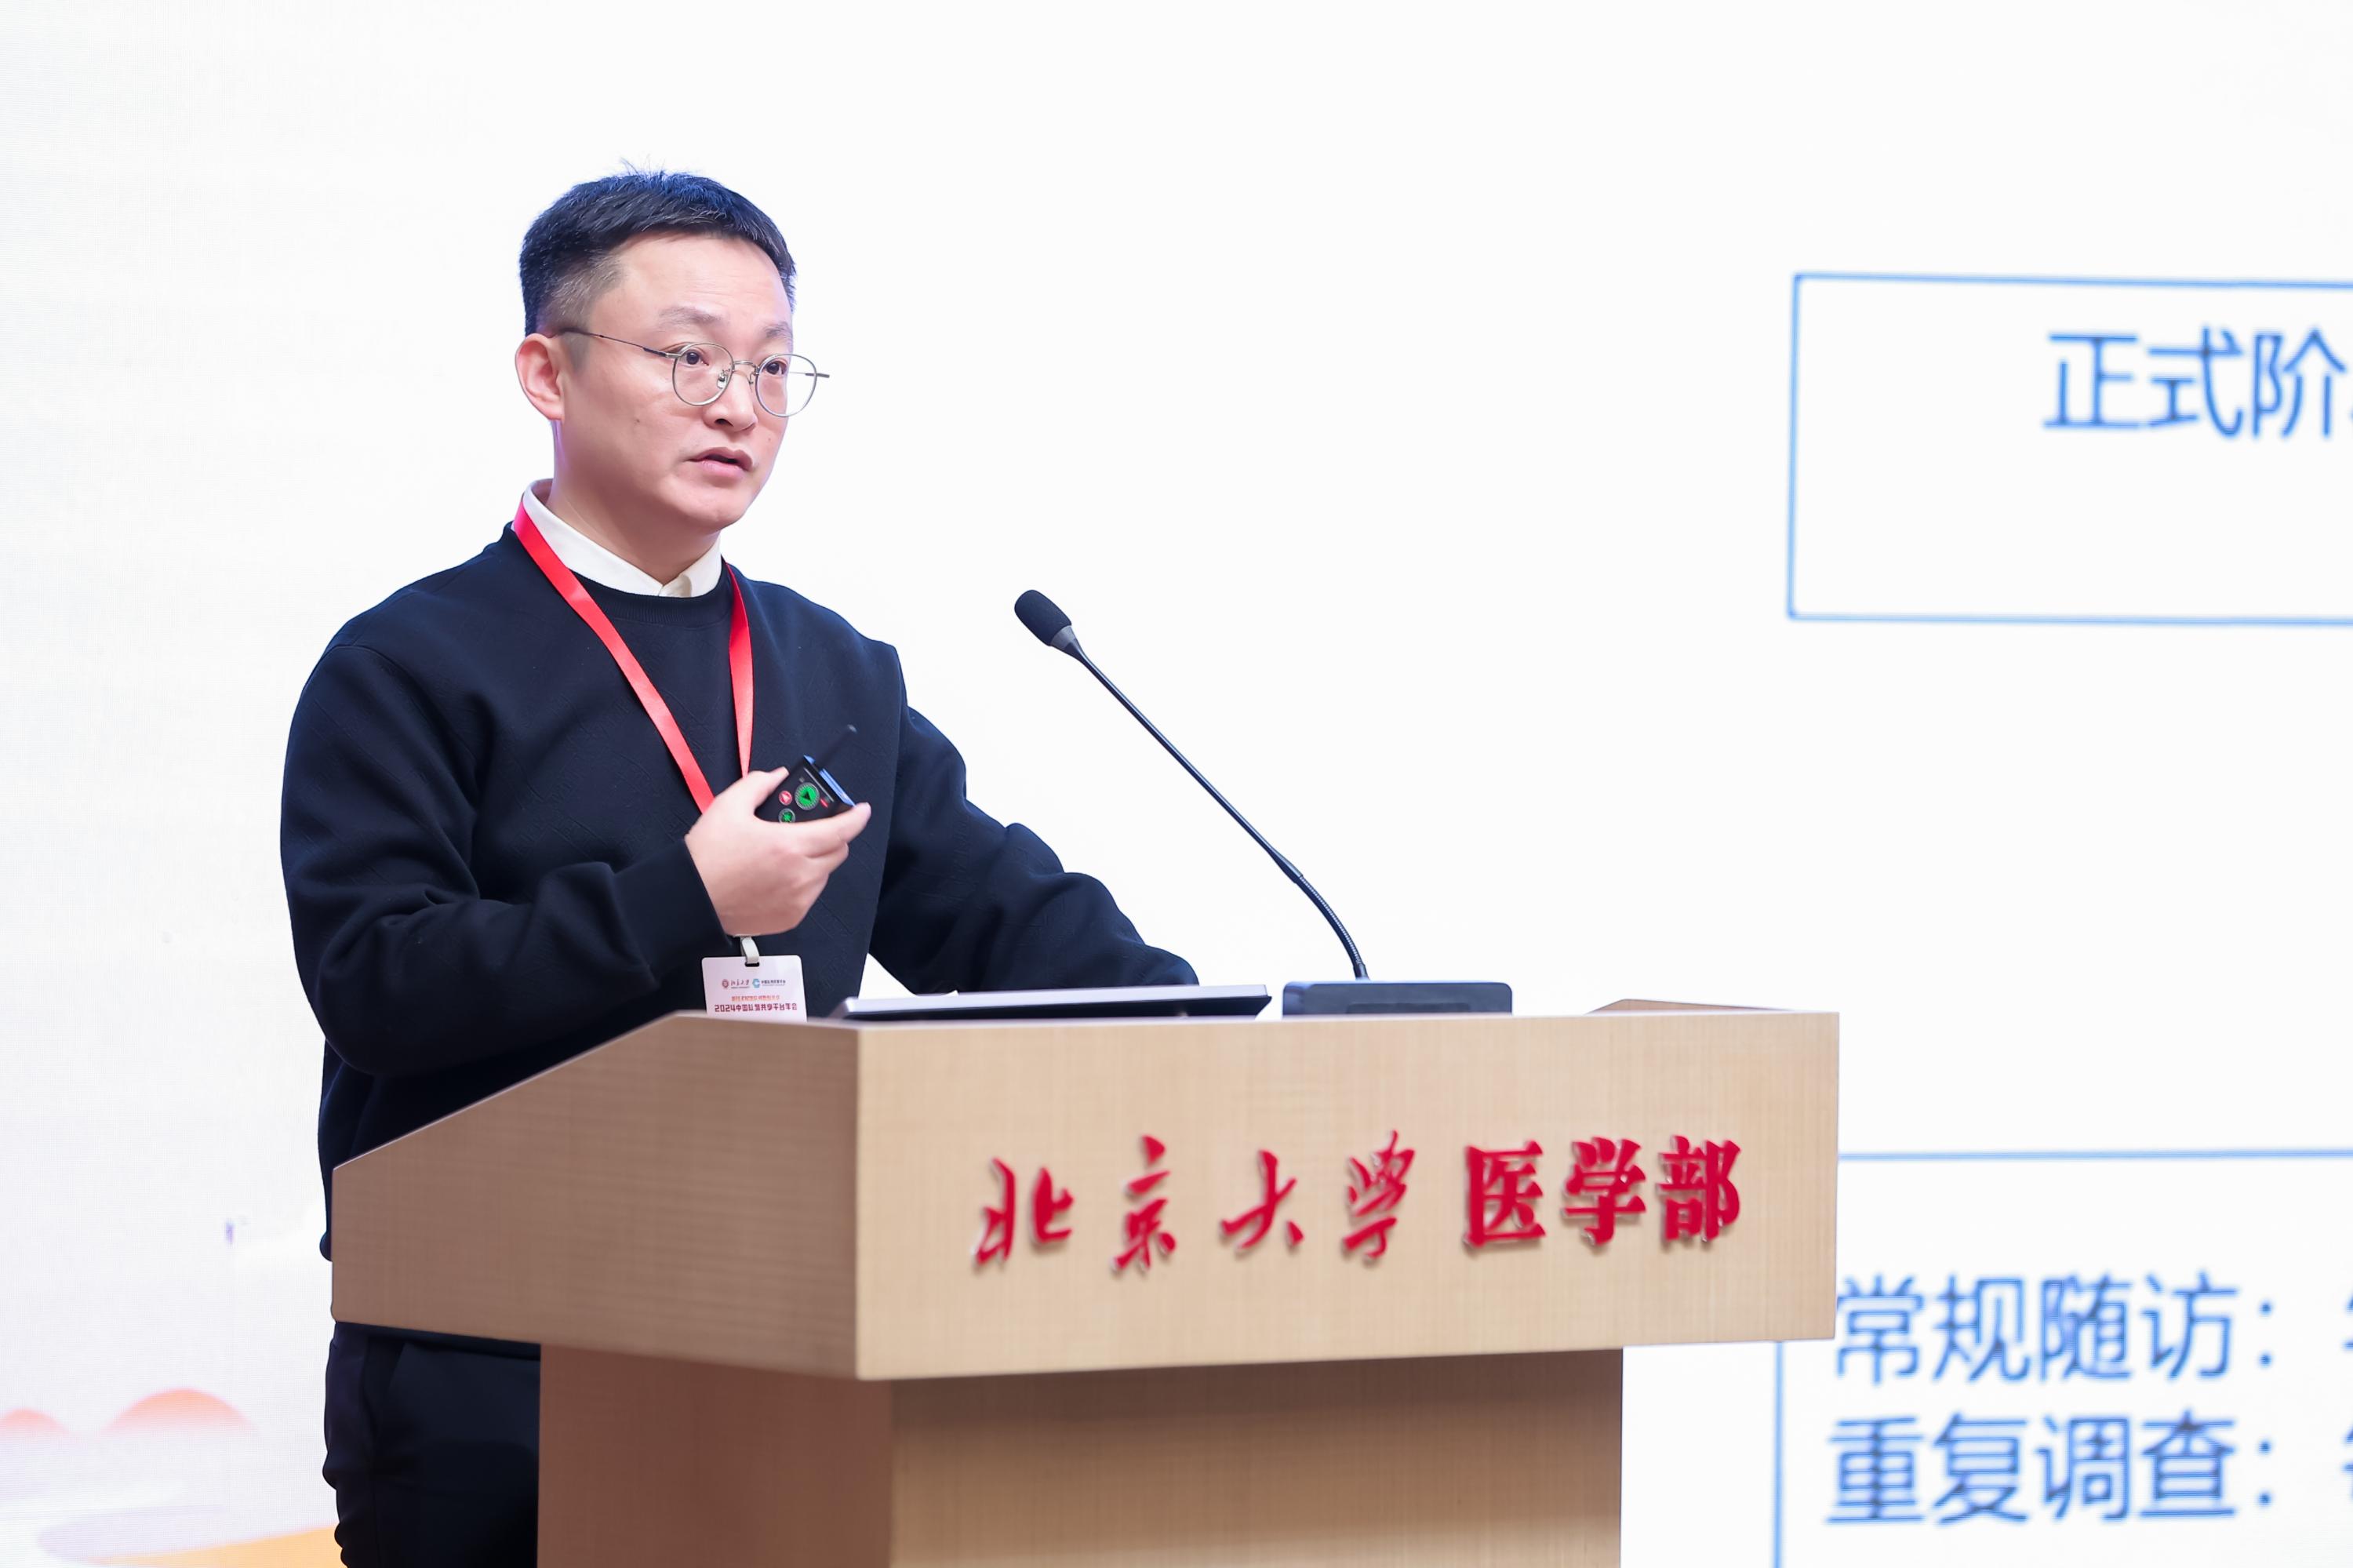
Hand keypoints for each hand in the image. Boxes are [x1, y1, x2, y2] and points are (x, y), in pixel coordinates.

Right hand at [684, 768, 872, 935]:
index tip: (861, 809)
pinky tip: (778, 876)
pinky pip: (809, 895)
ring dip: (816, 859)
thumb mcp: (728, 806)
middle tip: (811, 828)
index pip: (840, 830)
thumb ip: (758, 784)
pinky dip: (803, 882)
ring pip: (824, 874)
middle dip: (831, 836)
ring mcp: (798, 900)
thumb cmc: (708, 853)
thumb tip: (779, 777)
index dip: (856, 817)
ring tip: (786, 853)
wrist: (689, 899)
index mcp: (790, 845)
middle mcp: (800, 875)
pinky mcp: (790, 918)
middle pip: (837, 852)